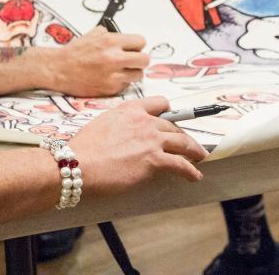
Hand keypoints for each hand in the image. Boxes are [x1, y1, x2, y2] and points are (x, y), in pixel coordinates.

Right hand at [51, 27, 148, 95]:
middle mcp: (114, 57)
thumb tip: (124, 38)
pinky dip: (121, 83)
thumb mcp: (93, 34)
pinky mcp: (110, 89)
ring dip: (132, 73)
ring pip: (139, 75)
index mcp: (110, 41)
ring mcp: (113, 75)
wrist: (58, 69)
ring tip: (122, 71)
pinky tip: (111, 79)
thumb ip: (111, 34)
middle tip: (132, 61)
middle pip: (144, 60)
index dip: (137, 45)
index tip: (133, 49)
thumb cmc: (74, 53)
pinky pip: (126, 85)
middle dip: (139, 60)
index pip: (141, 42)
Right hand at [71, 97, 205, 192]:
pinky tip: (195, 175)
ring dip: (194, 150)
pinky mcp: (154, 160)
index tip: (174, 118)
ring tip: (200, 156)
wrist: (79, 164)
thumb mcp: (102, 123)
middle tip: (190, 142)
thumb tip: (127, 136)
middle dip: (183, 135)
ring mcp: (151, 140)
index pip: (159, 103)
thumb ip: (120, 125)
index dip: (169, 112)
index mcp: (130, 109)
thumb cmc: (84, 148)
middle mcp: (144, 121)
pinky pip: (180, 164)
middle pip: (173, 125)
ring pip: (182, 142)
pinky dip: (191, 171)